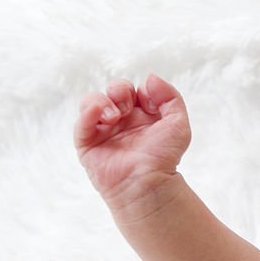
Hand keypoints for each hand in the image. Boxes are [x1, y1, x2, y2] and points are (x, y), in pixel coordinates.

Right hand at [74, 74, 191, 210]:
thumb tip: (150, 78)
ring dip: (104, 101)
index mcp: (143, 115)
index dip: (144, 90)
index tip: (151, 103)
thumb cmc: (164, 158)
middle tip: (127, 108)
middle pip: (114, 90)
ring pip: (94, 100)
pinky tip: (103, 115)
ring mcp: (104, 131)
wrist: (148, 182)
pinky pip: (81, 121)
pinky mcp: (88, 143)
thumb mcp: (178, 124)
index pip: (137, 90)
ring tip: (115, 116)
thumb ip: (171, 97)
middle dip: (120, 90)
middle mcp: (122, 121)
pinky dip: (88, 111)